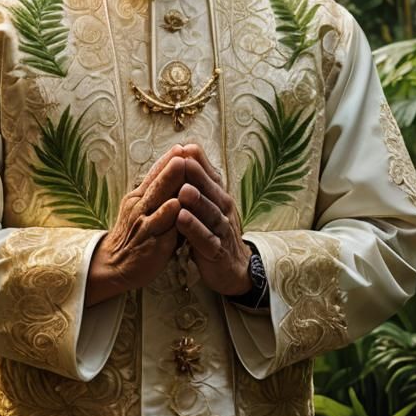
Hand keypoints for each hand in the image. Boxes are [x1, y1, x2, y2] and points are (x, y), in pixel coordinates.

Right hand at [85, 145, 186, 305]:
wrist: (114, 266)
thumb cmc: (136, 237)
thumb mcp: (142, 211)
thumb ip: (158, 195)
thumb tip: (176, 175)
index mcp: (138, 198)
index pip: (154, 175)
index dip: (166, 161)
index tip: (181, 146)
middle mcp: (139, 206)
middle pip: (156, 181)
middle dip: (170, 164)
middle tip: (182, 149)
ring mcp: (143, 223)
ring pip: (158, 198)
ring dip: (169, 181)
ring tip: (181, 165)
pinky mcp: (149, 242)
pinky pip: (158, 225)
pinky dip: (167, 214)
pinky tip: (176, 204)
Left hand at [176, 143, 251, 296]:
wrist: (234, 268)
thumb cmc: (215, 230)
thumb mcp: (210, 203)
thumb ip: (200, 179)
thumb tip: (188, 148)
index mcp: (219, 196)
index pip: (210, 176)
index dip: (198, 163)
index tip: (183, 148)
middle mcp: (223, 210)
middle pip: (211, 191)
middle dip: (198, 176)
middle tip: (184, 162)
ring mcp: (221, 231)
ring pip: (210, 214)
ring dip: (197, 202)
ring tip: (183, 191)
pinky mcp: (217, 251)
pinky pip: (205, 239)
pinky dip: (194, 229)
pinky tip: (181, 220)